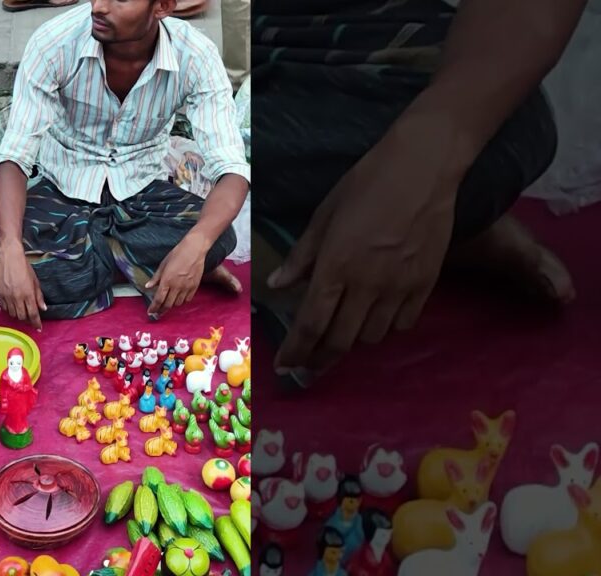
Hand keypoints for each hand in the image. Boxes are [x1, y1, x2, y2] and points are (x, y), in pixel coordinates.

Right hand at [0, 240, 45, 328]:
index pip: (33, 314)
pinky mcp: (0, 294)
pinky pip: (5, 308)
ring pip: (13, 314)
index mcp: (28, 294)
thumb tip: (43, 308)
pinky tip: (14, 308)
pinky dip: (10, 311)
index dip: (36, 323)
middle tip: (31, 320)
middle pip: (22, 317)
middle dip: (27, 321)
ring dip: (19, 316)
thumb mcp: (35, 281)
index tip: (38, 328)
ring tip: (23, 314)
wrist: (9, 258)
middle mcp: (18, 298)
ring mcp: (8, 297)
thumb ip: (39, 296)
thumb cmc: (24, 267)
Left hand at [145, 231, 208, 316]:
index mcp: (166, 280)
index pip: (158, 299)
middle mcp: (176, 286)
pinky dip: (182, 301)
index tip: (150, 313)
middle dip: (162, 310)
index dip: (154, 308)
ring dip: (172, 305)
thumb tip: (148, 286)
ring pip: (178, 303)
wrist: (194, 249)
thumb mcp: (163, 265)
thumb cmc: (177, 254)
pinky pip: (188, 299)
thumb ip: (156, 277)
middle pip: (168, 304)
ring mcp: (187, 287)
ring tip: (168, 303)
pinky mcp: (195, 286)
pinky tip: (179, 298)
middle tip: (158, 312)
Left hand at [271, 119, 462, 372]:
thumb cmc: (366, 184)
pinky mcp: (426, 284)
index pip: (311, 324)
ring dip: (351, 343)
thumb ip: (301, 256)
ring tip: (339, 337)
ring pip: (372, 337)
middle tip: (308, 364)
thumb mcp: (324, 216)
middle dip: (319, 359)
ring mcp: (400, 287)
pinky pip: (403, 324)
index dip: (295, 351)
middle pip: (340, 341)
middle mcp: (367, 284)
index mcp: (335, 266)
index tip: (284, 366)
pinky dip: (385, 330)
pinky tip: (375, 321)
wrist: (423, 167)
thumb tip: (276, 285)